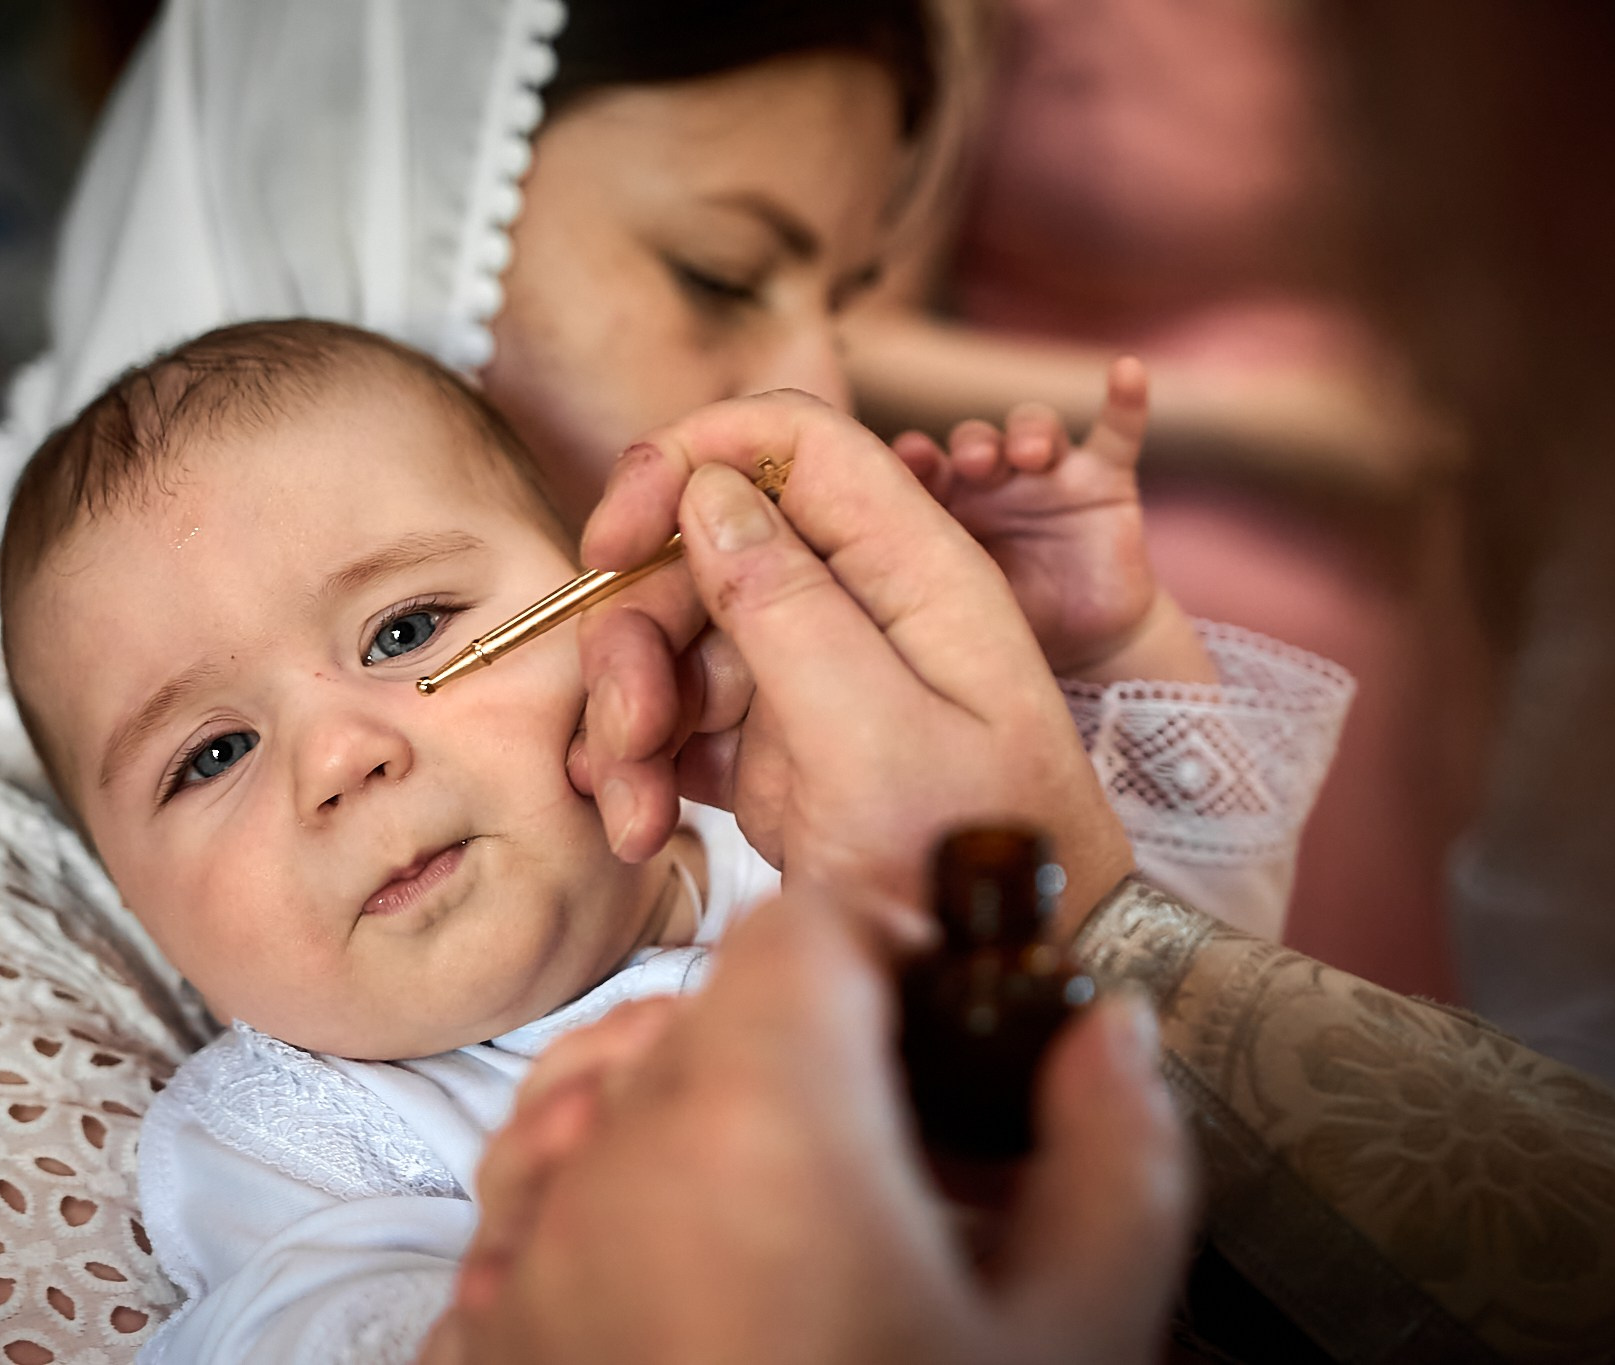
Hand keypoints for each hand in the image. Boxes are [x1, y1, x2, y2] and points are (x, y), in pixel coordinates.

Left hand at [430, 891, 1192, 1364]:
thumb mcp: (1076, 1346)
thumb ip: (1115, 1156)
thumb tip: (1111, 1034)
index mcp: (763, 1122)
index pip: (806, 927)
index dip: (896, 936)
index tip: (954, 999)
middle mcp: (613, 1164)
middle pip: (709, 1012)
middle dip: (818, 1039)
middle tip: (914, 1147)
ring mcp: (526, 1261)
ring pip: (609, 1100)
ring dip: (705, 1111)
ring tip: (806, 1214)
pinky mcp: (483, 1347)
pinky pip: (529, 1210)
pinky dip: (604, 1203)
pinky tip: (694, 1286)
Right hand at [575, 390, 1133, 932]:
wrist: (1000, 985)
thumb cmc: (971, 867)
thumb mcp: (878, 740)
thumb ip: (792, 608)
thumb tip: (710, 494)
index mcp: (913, 570)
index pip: (792, 440)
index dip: (690, 460)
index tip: (614, 538)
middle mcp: (860, 607)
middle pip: (706, 545)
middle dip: (638, 628)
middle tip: (627, 732)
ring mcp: (815, 676)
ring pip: (677, 637)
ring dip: (628, 715)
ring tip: (631, 813)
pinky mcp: (777, 748)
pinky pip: (680, 718)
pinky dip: (642, 764)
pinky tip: (636, 822)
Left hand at [893, 358, 1213, 686]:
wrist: (1086, 645)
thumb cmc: (1010, 622)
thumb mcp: (963, 606)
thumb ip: (924, 581)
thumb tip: (861, 576)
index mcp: (948, 505)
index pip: (922, 469)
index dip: (915, 458)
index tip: (911, 458)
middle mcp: (993, 478)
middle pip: (976, 440)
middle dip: (974, 444)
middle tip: (974, 464)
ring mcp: (1049, 472)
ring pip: (1034, 427)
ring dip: (1030, 430)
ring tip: (1030, 454)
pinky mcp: (1104, 479)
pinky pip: (1117, 432)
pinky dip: (1125, 401)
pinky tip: (1127, 371)